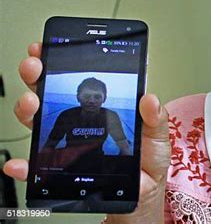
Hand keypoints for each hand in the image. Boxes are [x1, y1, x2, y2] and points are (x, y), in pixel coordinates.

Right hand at [2, 42, 170, 222]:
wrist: (140, 196)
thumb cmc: (147, 164)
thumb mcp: (156, 137)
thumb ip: (154, 118)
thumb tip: (149, 98)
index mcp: (103, 109)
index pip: (78, 82)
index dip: (61, 63)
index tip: (49, 48)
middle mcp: (80, 122)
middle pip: (51, 95)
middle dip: (38, 76)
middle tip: (35, 67)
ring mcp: (68, 143)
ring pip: (39, 122)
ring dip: (28, 109)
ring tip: (31, 103)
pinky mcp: (61, 168)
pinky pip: (38, 165)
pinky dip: (25, 164)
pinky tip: (21, 162)